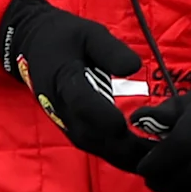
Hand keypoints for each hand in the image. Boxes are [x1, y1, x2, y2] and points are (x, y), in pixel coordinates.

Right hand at [0, 0, 147, 169]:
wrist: (32, 46)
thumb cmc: (64, 37)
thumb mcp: (89, 33)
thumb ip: (110, 50)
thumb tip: (134, 67)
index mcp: (64, 79)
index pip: (82, 102)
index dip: (104, 116)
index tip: (129, 123)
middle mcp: (61, 105)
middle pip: (90, 134)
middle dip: (122, 146)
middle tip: (158, 151)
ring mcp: (63, 119)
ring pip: (92, 145)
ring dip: (121, 155)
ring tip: (154, 158)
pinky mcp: (69, 126)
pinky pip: (92, 145)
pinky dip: (115, 154)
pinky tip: (139, 155)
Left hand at [133, 69, 190, 191]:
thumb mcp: (178, 105)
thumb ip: (156, 115)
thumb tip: (135, 120)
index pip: (181, 145)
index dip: (158, 162)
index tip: (142, 168)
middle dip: (167, 181)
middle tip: (151, 182)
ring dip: (181, 190)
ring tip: (166, 185)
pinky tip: (189, 186)